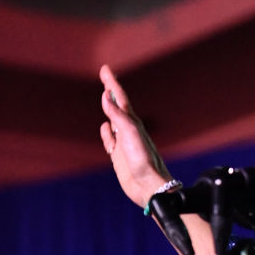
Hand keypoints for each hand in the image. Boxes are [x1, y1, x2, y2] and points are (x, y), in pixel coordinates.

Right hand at [99, 64, 172, 207]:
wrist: (149, 186)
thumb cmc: (144, 161)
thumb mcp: (131, 135)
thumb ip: (119, 116)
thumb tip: (106, 96)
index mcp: (133, 122)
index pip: (120, 98)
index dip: (112, 83)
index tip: (105, 68)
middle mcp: (128, 130)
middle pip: (117, 105)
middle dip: (110, 89)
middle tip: (105, 75)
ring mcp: (123, 143)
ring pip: (113, 121)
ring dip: (108, 108)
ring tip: (106, 98)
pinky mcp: (119, 156)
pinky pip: (109, 140)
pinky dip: (105, 132)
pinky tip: (105, 128)